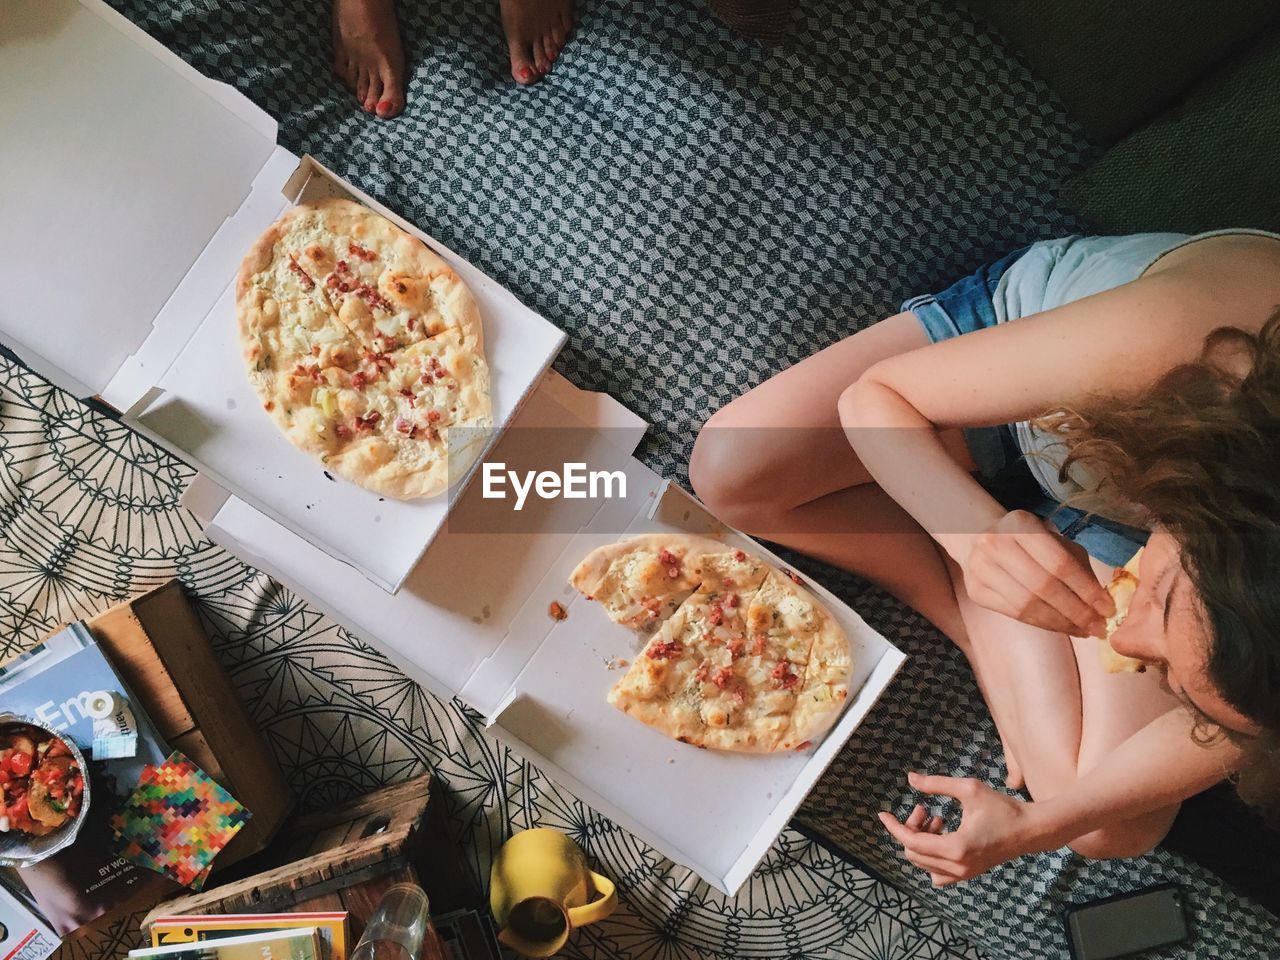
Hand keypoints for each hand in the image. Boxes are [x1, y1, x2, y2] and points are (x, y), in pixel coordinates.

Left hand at [878, 771, 1041, 885]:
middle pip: (914, 854)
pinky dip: (931, 854)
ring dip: (921, 841)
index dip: (894, 827)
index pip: (911, 842)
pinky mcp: (968, 873)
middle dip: (911, 829)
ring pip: (924, 864)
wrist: (1031, 830)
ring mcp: (963, 874)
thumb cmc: (1002, 808)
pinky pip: (937, 872)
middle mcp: (958, 867)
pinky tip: (943, 833)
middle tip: (924, 809)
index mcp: (956, 848)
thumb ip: (936, 784)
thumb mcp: (969, 789)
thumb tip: (910, 778)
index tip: (882, 814)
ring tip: (936, 818)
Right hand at [958, 510, 1111, 636]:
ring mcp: (979, 567)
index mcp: (1019, 523)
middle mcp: (994, 542)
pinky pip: (1014, 614)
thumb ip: (1079, 568)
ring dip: (1060, 623)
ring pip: (1027, 604)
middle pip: (1042, 586)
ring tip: (1081, 631)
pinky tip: (1059, 627)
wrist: (984, 540)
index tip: (1107, 609)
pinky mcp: (974, 590)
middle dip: (1076, 611)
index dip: (1086, 589)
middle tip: (1097, 627)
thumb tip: (1102, 605)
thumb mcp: (1057, 543)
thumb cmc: (1031, 543)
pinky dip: (1042, 624)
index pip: (1059, 563)